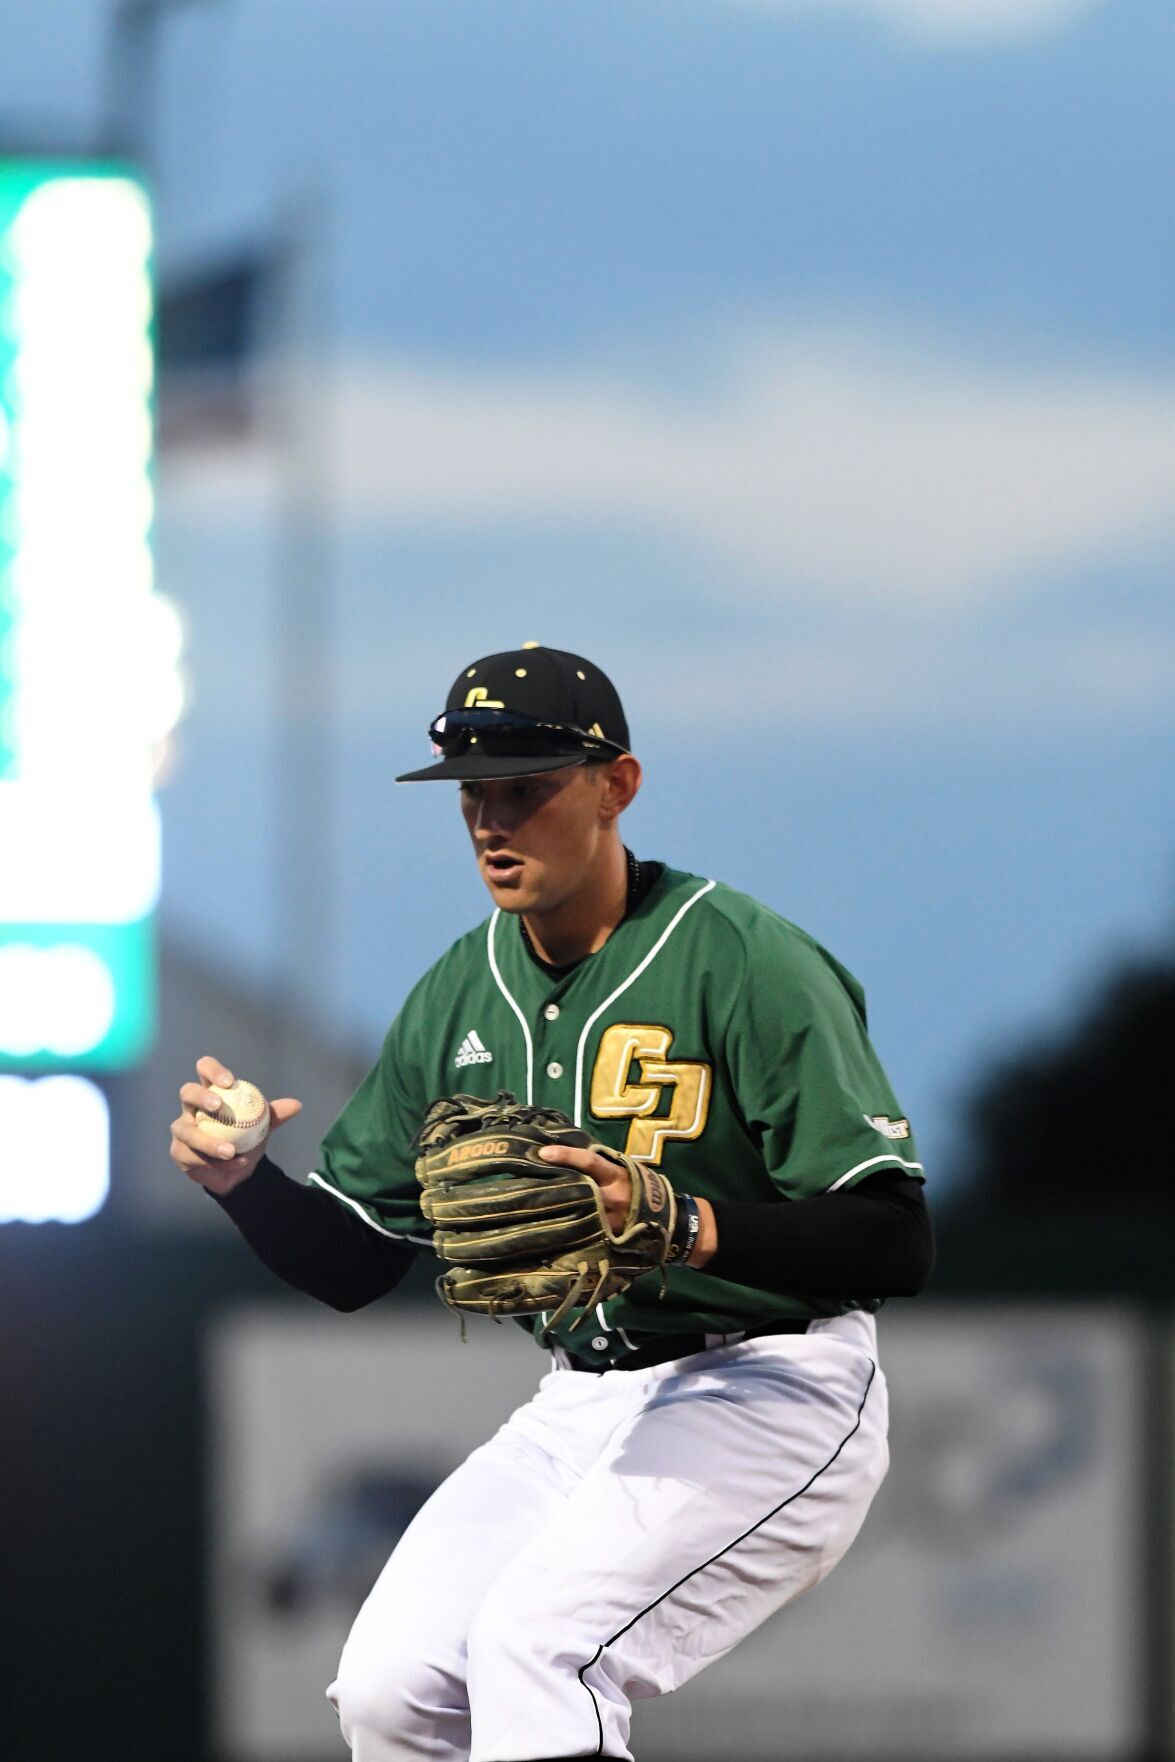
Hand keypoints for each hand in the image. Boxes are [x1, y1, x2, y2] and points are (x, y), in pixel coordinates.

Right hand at [169, 1054, 302, 1196]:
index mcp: (211, 1092)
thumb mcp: (262, 1125)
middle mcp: (191, 1107)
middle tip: (219, 1106)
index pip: (205, 1070)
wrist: (239, 1170)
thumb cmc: (246, 1138)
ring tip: (231, 1151)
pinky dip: (216, 1161)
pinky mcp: (179, 1152)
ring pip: (188, 1132)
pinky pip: (193, 1156)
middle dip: (201, 1096)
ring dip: (209, 1142)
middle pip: (187, 1092)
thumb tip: (296, 1105)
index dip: (213, 1071)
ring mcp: (183, 1129)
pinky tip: (236, 1163)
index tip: (229, 1081)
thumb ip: (275, 1114)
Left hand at [537, 1143, 717, 1266]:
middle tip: (520, 1183)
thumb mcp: (628, 1171)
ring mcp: (606, 1222)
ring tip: (523, 1209)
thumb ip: (604, 1166)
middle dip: (549, 1188)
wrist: (670, 1221)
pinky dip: (563, 1235)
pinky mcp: (606, 1240)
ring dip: (550, 1212)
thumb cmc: (644, 1189)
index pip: (590, 1162)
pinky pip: (580, 1236)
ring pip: (573, 1215)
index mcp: (617, 1178)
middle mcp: (609, 1200)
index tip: (543, 1153)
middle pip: (574, 1191)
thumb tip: (573, 1156)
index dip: (566, 1156)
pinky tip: (541, 1237)